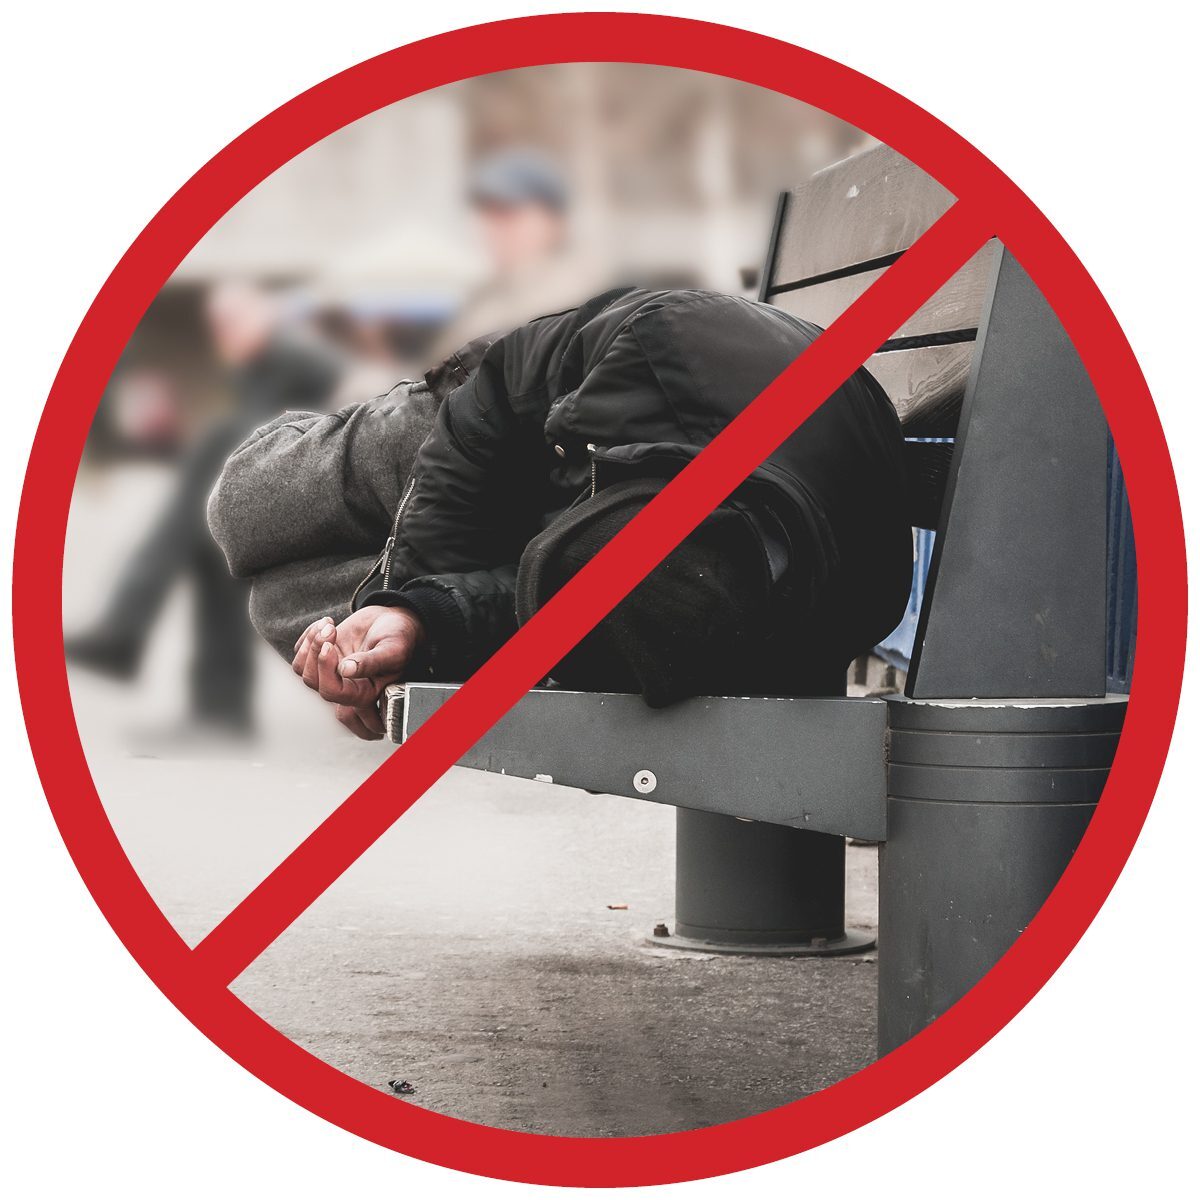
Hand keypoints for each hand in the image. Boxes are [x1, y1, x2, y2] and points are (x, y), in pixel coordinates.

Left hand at [291, 606, 425, 739]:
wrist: (394, 620)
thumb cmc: (400, 638)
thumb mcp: (392, 649)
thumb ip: (372, 662)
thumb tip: (346, 670)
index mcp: (365, 693)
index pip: (335, 694)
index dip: (328, 673)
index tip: (331, 647)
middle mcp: (346, 687)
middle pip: (316, 683)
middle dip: (317, 656)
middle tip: (331, 632)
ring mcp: (332, 673)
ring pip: (304, 671)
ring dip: (311, 644)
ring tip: (329, 626)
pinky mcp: (322, 658)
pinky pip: (300, 653)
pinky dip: (308, 635)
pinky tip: (327, 623)